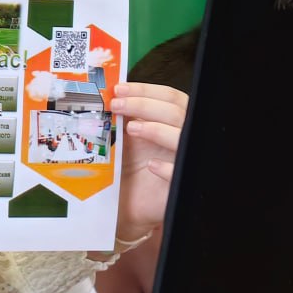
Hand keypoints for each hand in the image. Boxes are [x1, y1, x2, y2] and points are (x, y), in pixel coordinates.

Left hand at [110, 82, 187, 241]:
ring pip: (183, 137)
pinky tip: (151, 166)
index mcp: (172, 121)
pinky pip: (181, 172)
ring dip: (156, 129)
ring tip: (130, 129)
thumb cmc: (129, 166)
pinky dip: (168, 167)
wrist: (127, 202)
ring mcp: (184, 160)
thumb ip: (125, 114)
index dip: (145, 90)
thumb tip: (107, 92)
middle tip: (116, 105)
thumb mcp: (126, 136)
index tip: (119, 89)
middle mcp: (183, 137)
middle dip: (144, 104)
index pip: (170, 97)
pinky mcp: (180, 184)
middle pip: (176, 112)